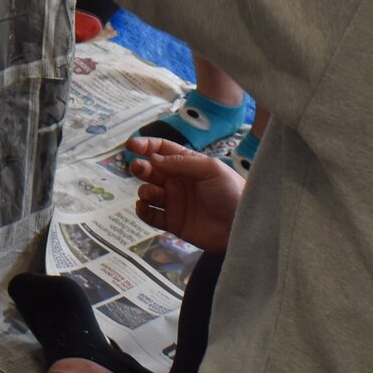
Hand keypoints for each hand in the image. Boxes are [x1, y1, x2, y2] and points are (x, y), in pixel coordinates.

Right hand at [127, 139, 243, 252]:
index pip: (163, 150)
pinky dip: (143, 211)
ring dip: (145, 190)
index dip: (146, 146)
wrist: (241, 226)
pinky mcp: (173, 222)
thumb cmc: (230, 192)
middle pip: (151, 171)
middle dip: (141, 167)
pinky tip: (144, 207)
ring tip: (152, 193)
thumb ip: (181, 162)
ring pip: (149, 192)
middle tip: (138, 168)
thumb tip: (153, 158)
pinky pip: (151, 215)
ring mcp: (175, 202)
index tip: (131, 146)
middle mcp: (178, 181)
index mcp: (188, 164)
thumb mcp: (210, 169)